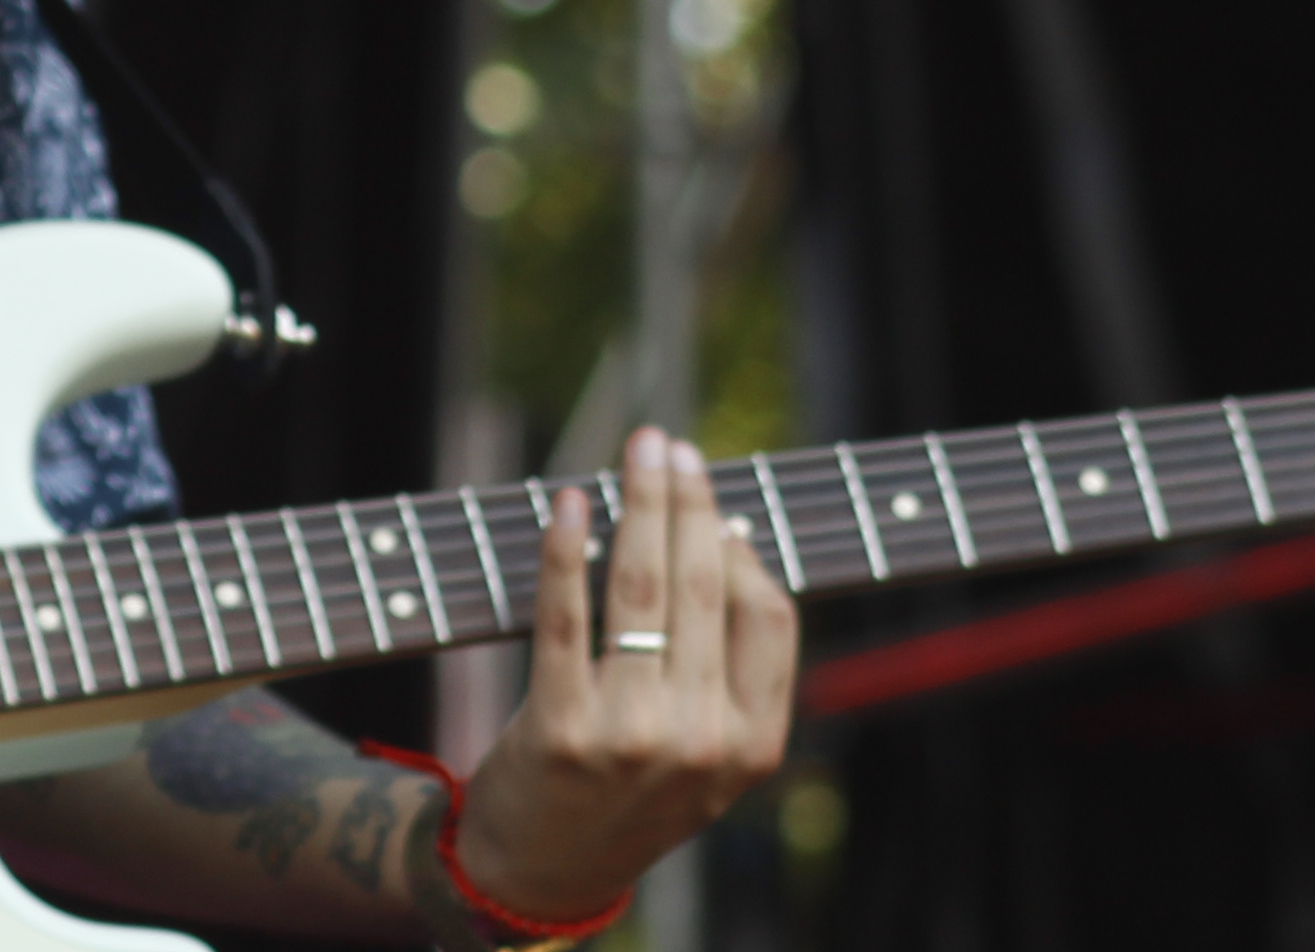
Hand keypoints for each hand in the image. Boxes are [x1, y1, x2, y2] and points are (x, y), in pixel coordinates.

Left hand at [453, 428, 796, 921]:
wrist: (546, 872)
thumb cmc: (630, 793)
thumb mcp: (709, 756)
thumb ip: (730, 671)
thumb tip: (728, 538)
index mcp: (752, 745)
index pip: (768, 616)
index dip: (742, 548)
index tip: (715, 505)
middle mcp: (700, 741)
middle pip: (702, 586)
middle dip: (687, 500)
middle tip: (668, 442)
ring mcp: (631, 736)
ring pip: (639, 590)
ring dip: (637, 504)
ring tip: (634, 450)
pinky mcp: (560, 729)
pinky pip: (564, 617)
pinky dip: (565, 550)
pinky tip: (565, 503)